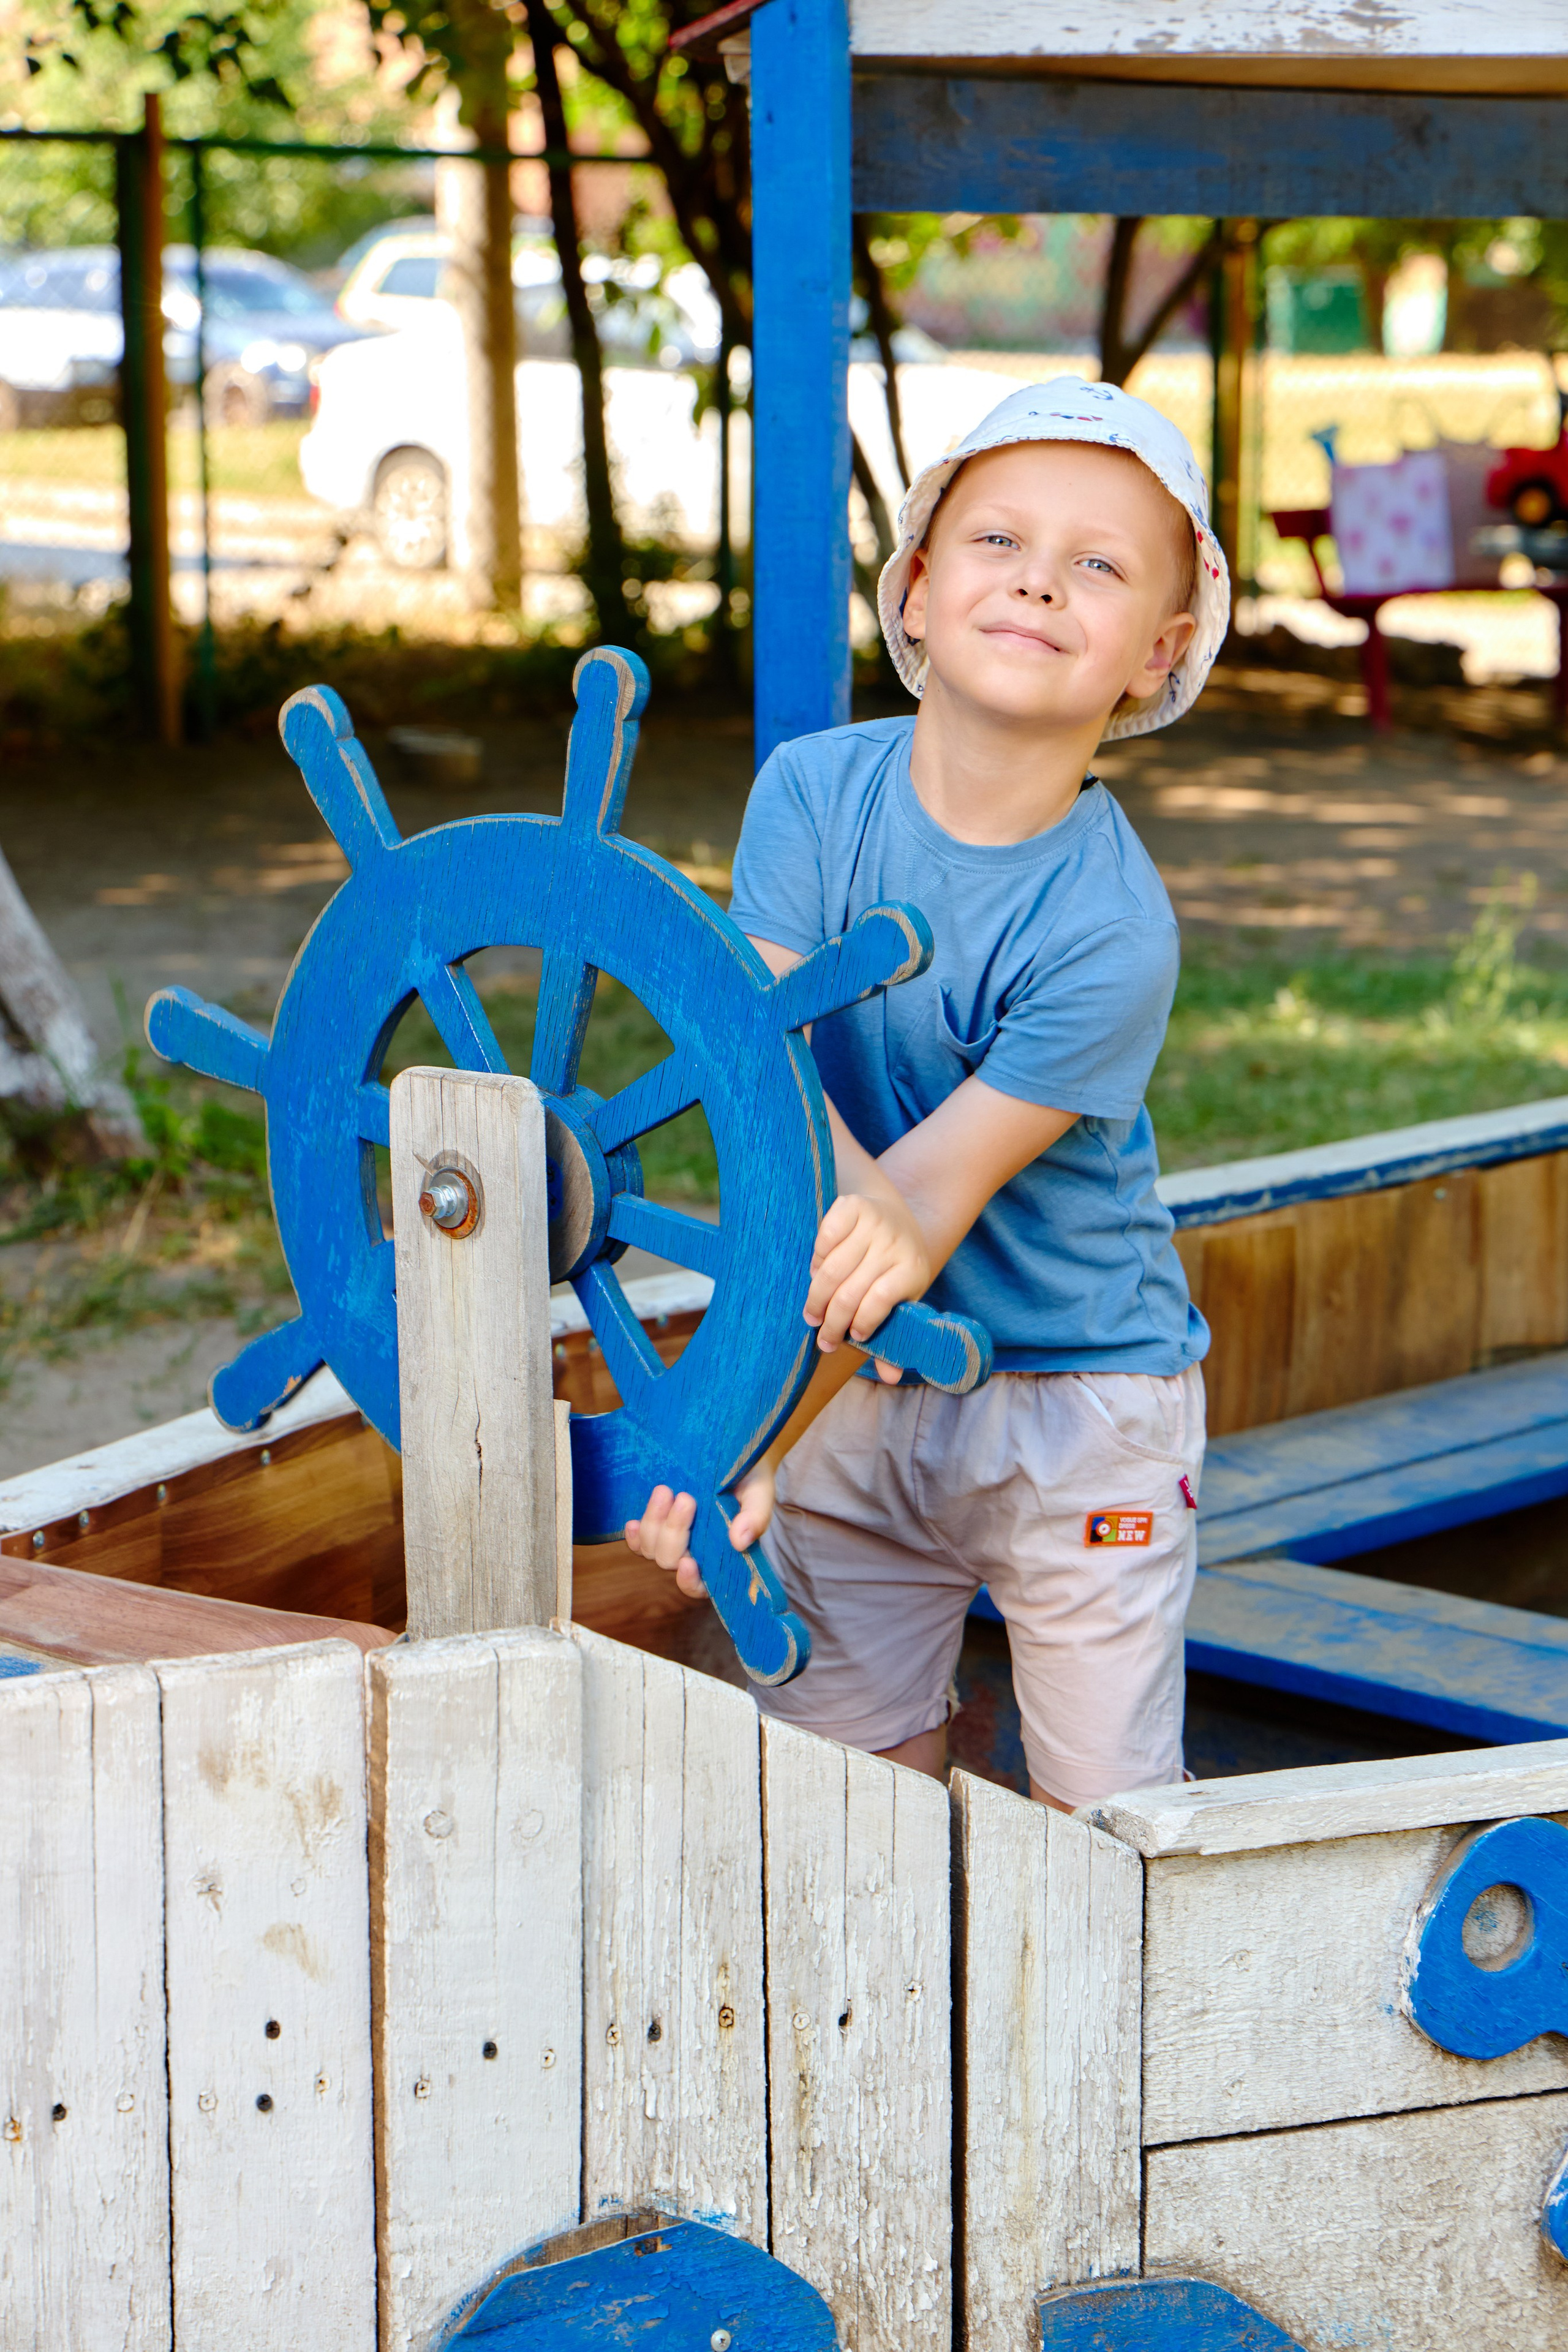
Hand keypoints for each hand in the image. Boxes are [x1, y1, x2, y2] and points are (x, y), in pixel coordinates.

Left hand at [624, 1459, 776, 1598]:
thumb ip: (755, 1517)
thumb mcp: (759, 1494)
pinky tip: (633, 1521)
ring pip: (651, 1549)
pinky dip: (634, 1535)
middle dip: (674, 1533)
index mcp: (721, 1558)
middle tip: (686, 1499)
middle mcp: (694, 1554)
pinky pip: (637, 1541)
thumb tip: (740, 1541)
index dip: (689, 1582)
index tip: (689, 1563)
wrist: (733, 1453)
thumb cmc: (749, 1480)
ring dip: (654, 1523)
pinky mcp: (657, 1524)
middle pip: (670, 1561)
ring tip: (664, 1491)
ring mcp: (672, 1540)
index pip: (701, 1587)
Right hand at [804, 1187, 931, 1382]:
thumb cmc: (894, 1266)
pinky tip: (816, 1273)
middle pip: (850, 1291)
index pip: (879, 1302)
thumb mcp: (903, 1297)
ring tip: (812, 1313)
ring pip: (831, 1269)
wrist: (893, 1213)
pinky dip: (816, 1260)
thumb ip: (896, 1335)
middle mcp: (895, 1243)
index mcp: (912, 1269)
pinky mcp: (852, 1206)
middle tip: (821, 1336)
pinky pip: (824, 1239)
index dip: (860, 1323)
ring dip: (817, 1296)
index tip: (850, 1337)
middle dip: (831, 1321)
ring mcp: (873, 1222)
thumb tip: (890, 1377)